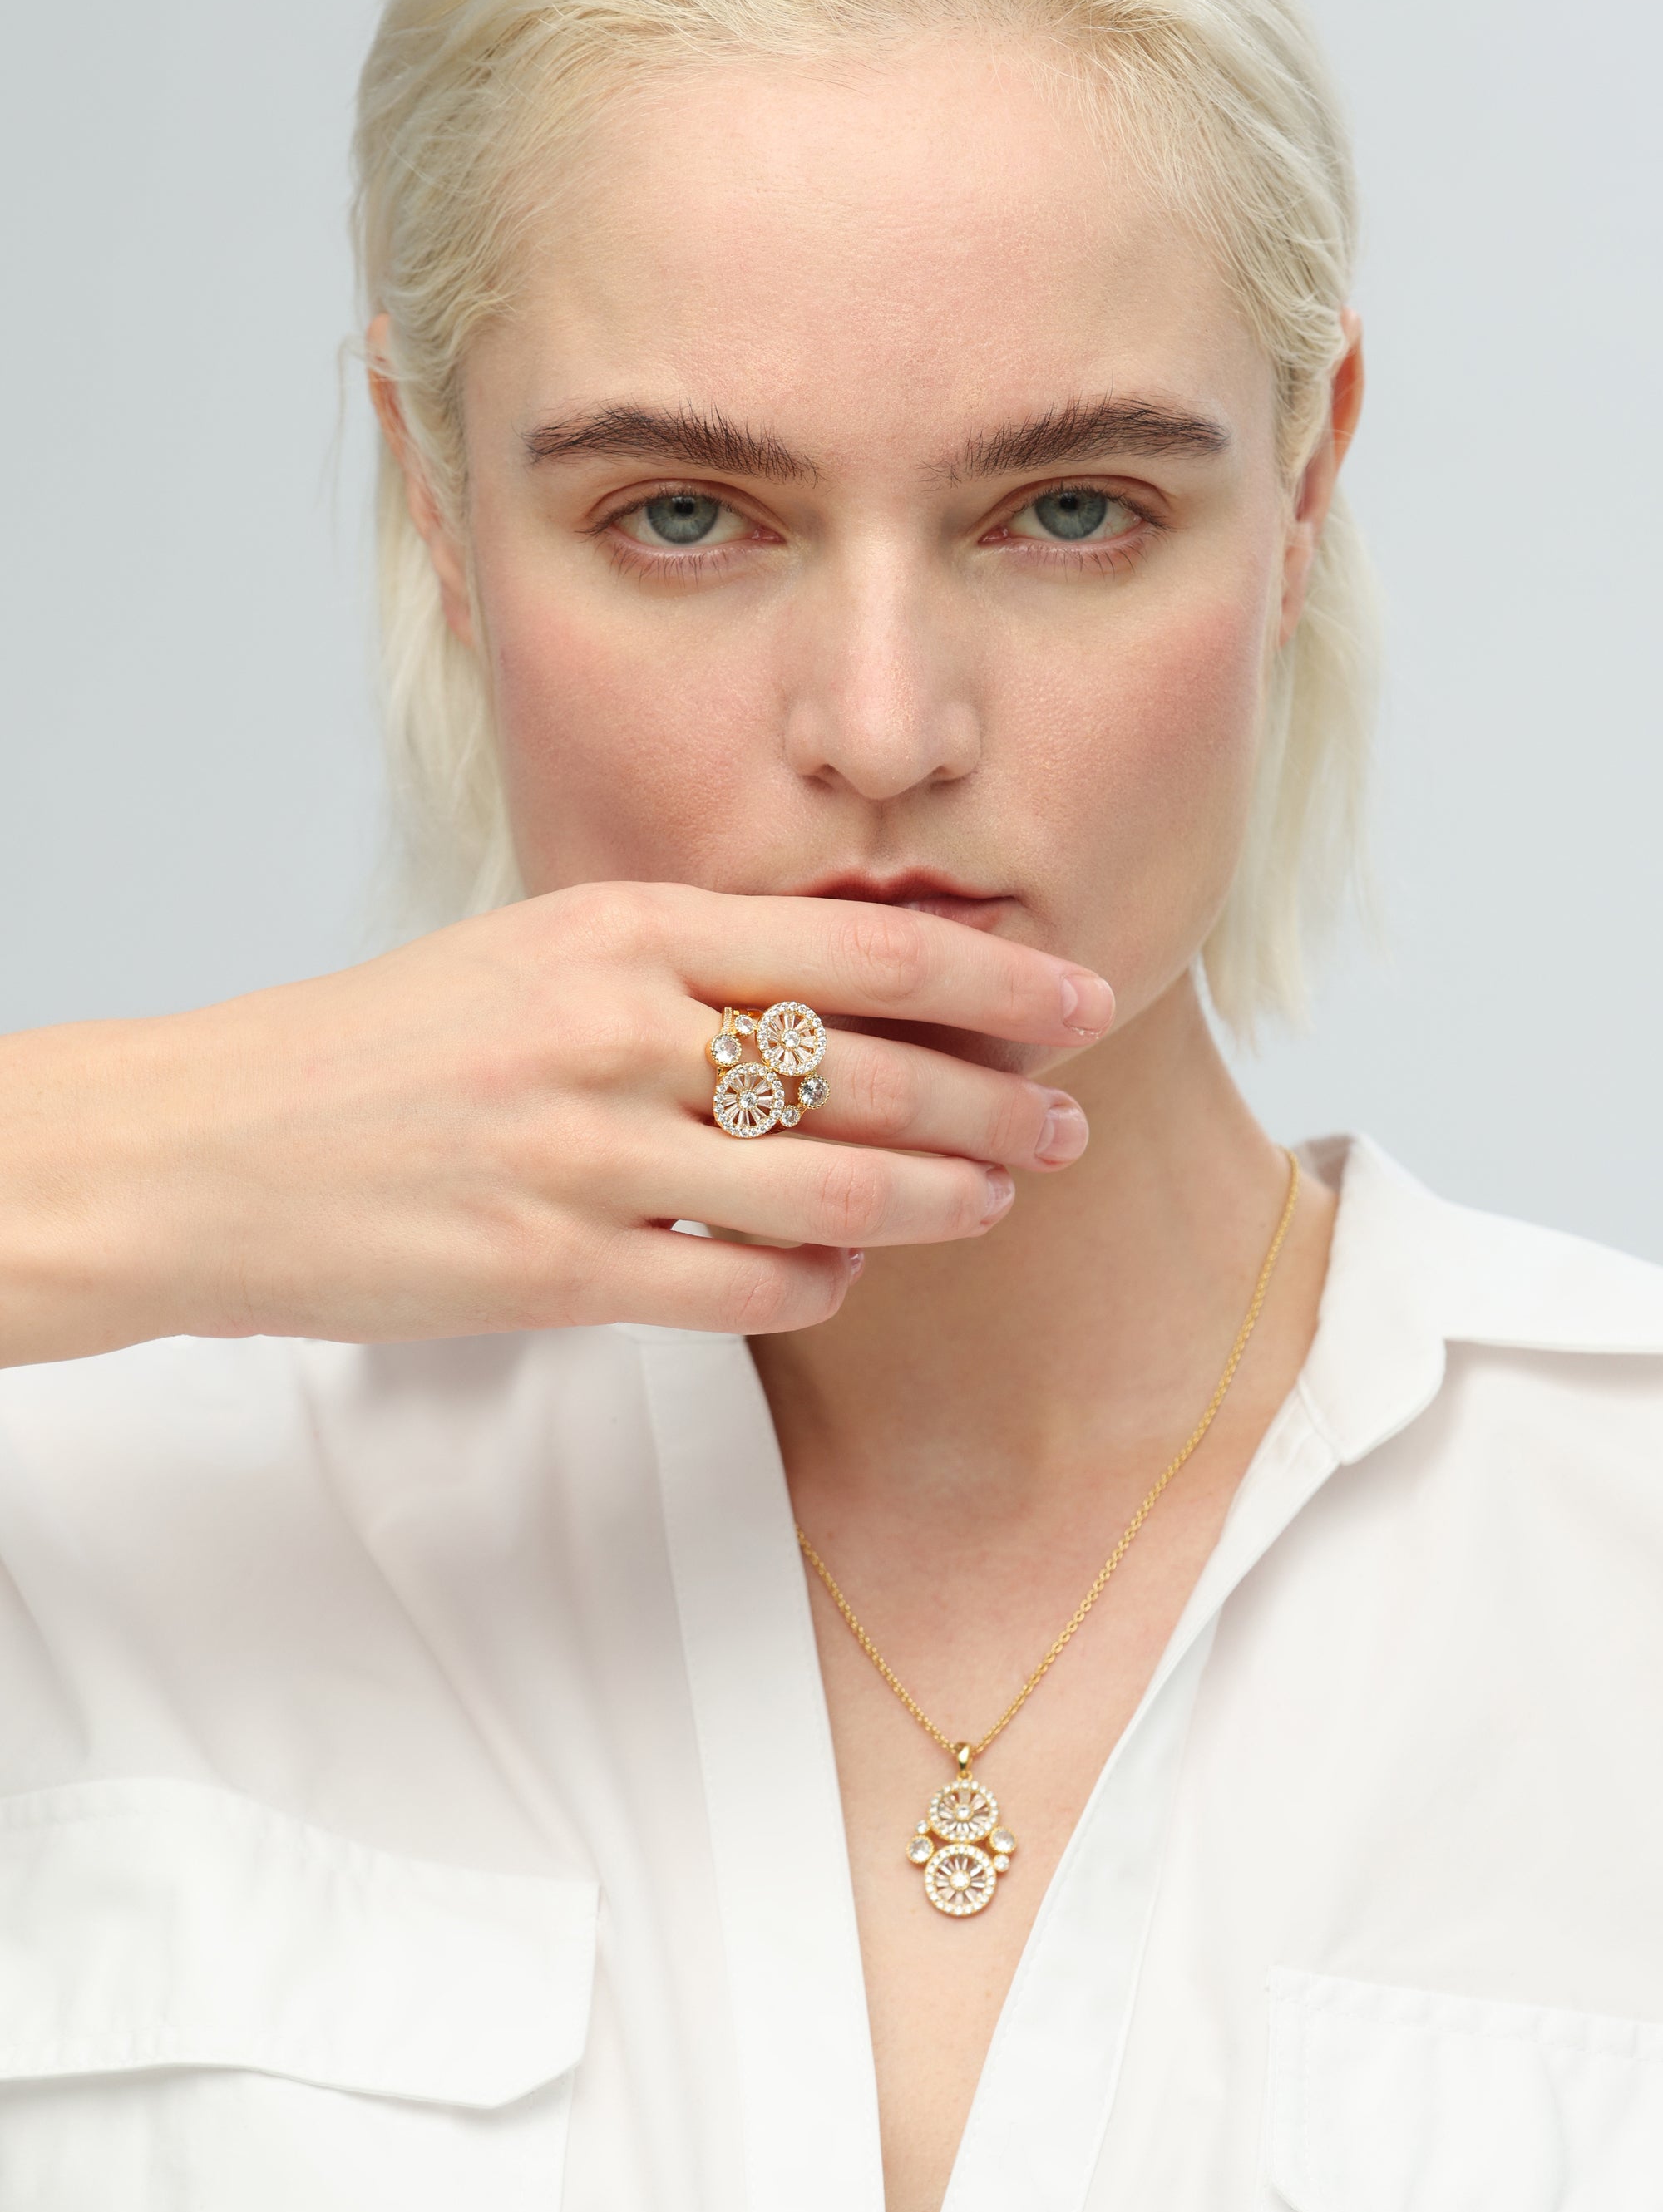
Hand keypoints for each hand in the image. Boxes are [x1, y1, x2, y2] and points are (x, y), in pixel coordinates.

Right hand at [0, 882, 1110, 1363]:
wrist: (212, 1146)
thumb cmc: (385, 1045)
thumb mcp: (532, 949)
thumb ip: (677, 958)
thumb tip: (844, 989)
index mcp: (617, 925)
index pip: (859, 947)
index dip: (996, 977)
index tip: (1081, 995)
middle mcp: (614, 1029)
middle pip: (869, 1066)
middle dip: (998, 1098)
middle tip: (1071, 1122)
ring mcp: (585, 1154)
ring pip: (827, 1184)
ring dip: (938, 1196)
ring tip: (997, 1199)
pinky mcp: (552, 1272)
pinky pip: (741, 1287)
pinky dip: (816, 1282)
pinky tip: (844, 1274)